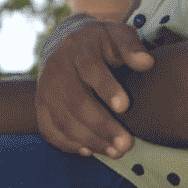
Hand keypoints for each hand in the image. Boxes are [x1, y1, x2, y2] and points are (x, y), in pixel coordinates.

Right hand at [35, 20, 154, 157]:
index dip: (106, 88)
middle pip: (76, 101)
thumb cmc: (100, 42)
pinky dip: (68, 144)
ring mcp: (46, 88)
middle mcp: (57, 67)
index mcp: (78, 46)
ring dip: (90, 140)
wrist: (65, 42)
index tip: (125, 106)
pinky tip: (90, 151)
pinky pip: (49, 129)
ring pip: (63, 120)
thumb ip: (132, 47)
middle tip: (127, 143)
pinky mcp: (41, 105)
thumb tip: (147, 62)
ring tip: (116, 152)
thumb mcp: (117, 34)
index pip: (90, 68)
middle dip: (102, 125)